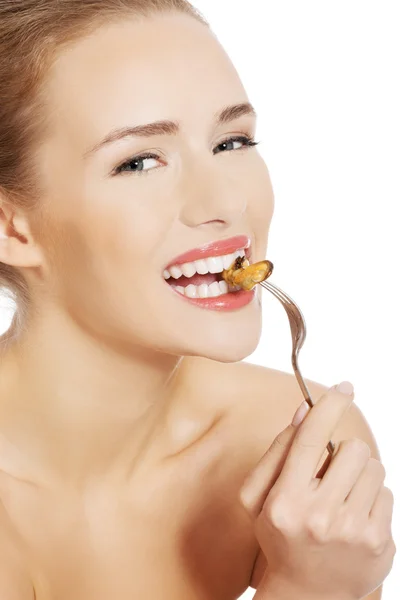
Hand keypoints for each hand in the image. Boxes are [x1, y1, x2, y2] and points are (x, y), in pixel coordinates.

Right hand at [239, 383, 395, 599]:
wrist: (308, 595)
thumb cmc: (279, 537)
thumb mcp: (258, 498)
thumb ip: (279, 450)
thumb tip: (305, 411)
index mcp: (285, 501)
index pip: (312, 438)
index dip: (330, 405)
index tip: (345, 387)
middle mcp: (320, 517)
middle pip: (352, 449)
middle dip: (343, 453)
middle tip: (330, 474)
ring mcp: (353, 533)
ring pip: (374, 468)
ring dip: (359, 474)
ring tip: (342, 497)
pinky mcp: (380, 544)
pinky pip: (387, 493)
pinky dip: (371, 497)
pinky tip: (355, 517)